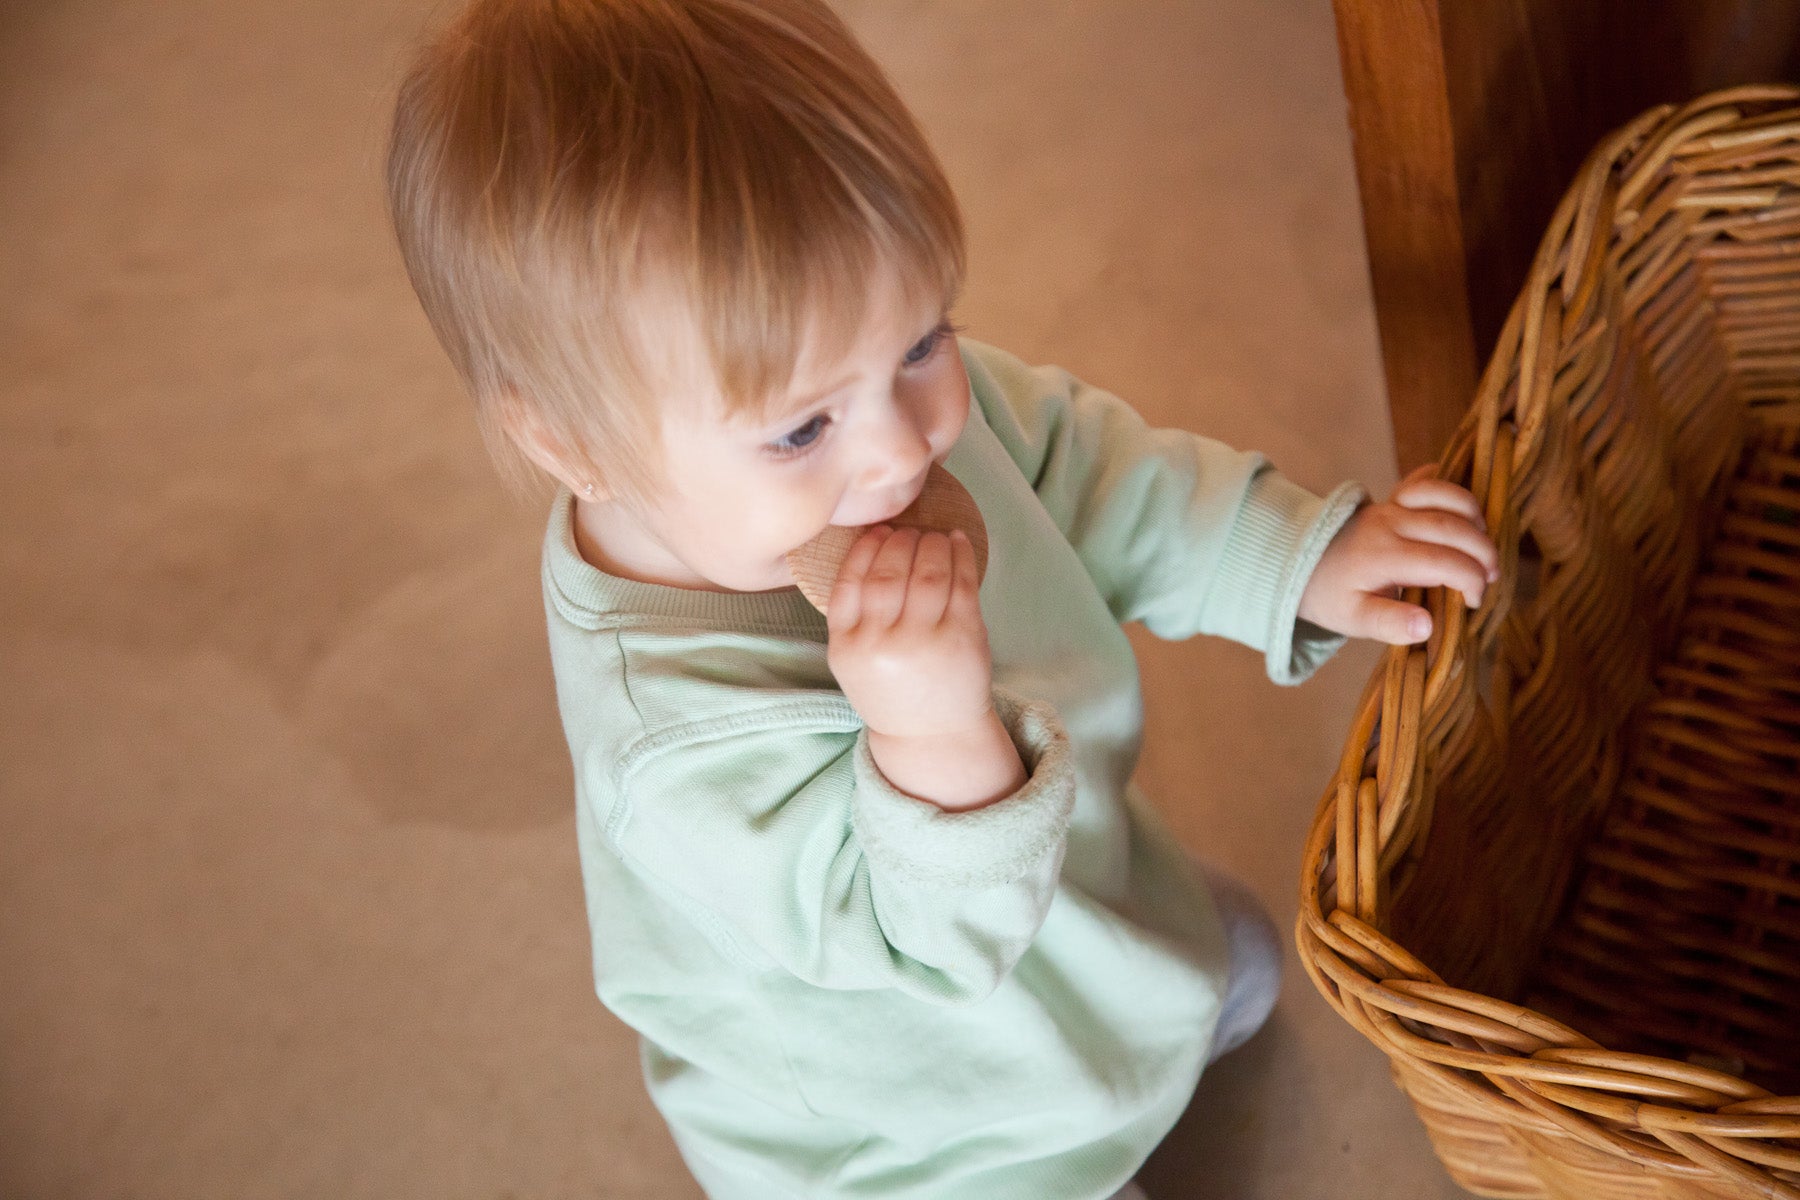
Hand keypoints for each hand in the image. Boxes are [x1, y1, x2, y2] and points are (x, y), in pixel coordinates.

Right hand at [826, 525, 994, 738]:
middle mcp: (881, 645)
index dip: (864, 550)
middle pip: (887, 574)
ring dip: (930, 544)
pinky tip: (956, 541)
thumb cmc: (892, 690)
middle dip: (899, 542)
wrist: (932, 735)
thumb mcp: (854, 661)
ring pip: (926, 573)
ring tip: (933, 536)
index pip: (849, 583)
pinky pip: (962, 583)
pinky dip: (961, 554)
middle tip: (908, 531)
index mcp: (848, 648)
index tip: (877, 532)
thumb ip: (855, 615)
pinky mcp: (961, 638)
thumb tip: (876, 543)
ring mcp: (923, 641)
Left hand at [1298, 465, 1500, 644]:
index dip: (1471, 580)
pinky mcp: (1392, 496)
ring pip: (1447, 495)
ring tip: (1483, 544)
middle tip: (1492, 576)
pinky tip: (1463, 511)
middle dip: (1483, 551)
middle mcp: (1390, 523)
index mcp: (1383, 556)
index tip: (1473, 601)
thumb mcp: (1353, 619)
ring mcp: (1391, 504)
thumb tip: (1427, 626)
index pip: (1445, 562)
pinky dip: (1450, 490)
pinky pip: (1427, 480)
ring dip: (1475, 517)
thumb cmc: (1332, 595)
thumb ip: (1388, 624)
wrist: (1300, 562)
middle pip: (1454, 527)